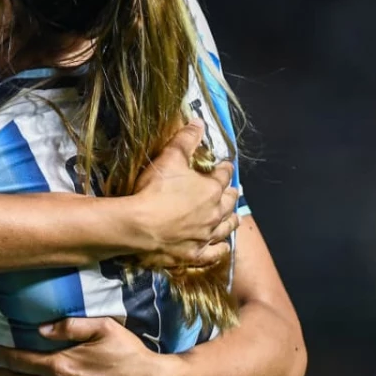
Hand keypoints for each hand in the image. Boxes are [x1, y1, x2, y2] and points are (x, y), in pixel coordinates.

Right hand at [130, 120, 238, 268]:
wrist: (140, 226)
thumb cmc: (155, 190)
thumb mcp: (170, 158)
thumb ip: (186, 140)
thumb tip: (200, 121)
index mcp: (212, 189)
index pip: (223, 175)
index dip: (224, 168)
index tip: (224, 165)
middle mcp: (214, 213)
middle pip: (229, 202)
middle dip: (231, 193)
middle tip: (232, 190)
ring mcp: (206, 235)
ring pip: (226, 227)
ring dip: (232, 220)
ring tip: (235, 217)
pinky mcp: (196, 254)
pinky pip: (214, 253)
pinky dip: (221, 248)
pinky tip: (223, 246)